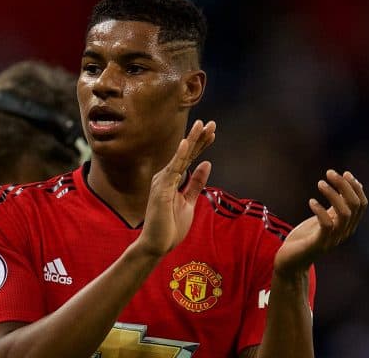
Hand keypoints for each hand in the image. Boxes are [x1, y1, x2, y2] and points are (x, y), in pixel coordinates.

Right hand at [137, 120, 215, 256]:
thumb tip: (206, 164)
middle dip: (199, 138)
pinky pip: (172, 169)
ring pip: (180, 157)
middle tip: (211, 123)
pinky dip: (179, 156)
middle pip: (186, 154)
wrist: (156, 245)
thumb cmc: (170, 226)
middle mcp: (165, 177)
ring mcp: (162, 182)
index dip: (201, 145)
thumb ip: (196, 183)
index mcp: (172, 179)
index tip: (212, 132)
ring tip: (201, 125)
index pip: (189, 158)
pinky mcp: (162, 190)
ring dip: (191, 140)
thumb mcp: (189, 201)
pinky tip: (186, 143)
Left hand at [274, 169, 367, 278]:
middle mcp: (344, 232)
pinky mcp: (319, 244)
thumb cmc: (306, 237)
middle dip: (345, 186)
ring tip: (320, 183)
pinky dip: (321, 211)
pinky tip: (311, 201)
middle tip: (329, 173)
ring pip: (344, 214)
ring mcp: (333, 239)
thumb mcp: (324, 218)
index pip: (362, 204)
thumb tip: (346, 185)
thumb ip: (336, 206)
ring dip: (333, 195)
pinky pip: (327, 226)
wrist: (291, 261)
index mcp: (347, 225)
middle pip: (355, 206)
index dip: (356, 188)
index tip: (345, 173)